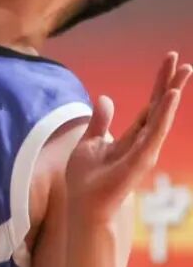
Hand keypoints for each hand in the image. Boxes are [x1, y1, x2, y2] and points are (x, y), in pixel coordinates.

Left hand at [66, 53, 191, 227]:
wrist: (83, 205)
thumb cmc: (87, 179)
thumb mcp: (90, 141)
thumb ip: (100, 122)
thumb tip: (105, 98)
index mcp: (132, 136)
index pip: (150, 105)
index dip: (159, 83)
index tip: (169, 61)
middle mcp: (143, 142)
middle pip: (160, 107)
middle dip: (171, 84)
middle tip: (183, 62)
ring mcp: (144, 149)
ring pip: (162, 116)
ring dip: (172, 93)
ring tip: (183, 72)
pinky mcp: (141, 157)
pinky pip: (155, 130)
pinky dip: (164, 112)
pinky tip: (171, 95)